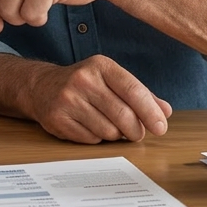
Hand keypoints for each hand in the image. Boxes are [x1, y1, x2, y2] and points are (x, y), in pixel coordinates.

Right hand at [25, 55, 171, 142]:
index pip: (133, 90)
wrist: (41, 86)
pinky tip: (90, 127)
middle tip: (136, 133)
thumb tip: (165, 111)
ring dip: (115, 135)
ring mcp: (68, 100)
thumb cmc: (84, 84)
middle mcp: (83, 80)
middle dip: (136, 130)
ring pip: (108, 131)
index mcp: (101, 66)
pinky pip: (91, 139)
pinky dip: (96, 138)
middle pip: (123, 115)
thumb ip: (140, 94)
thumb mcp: (111, 80)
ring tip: (108, 125)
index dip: (150, 112)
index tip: (160, 127)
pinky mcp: (57, 119)